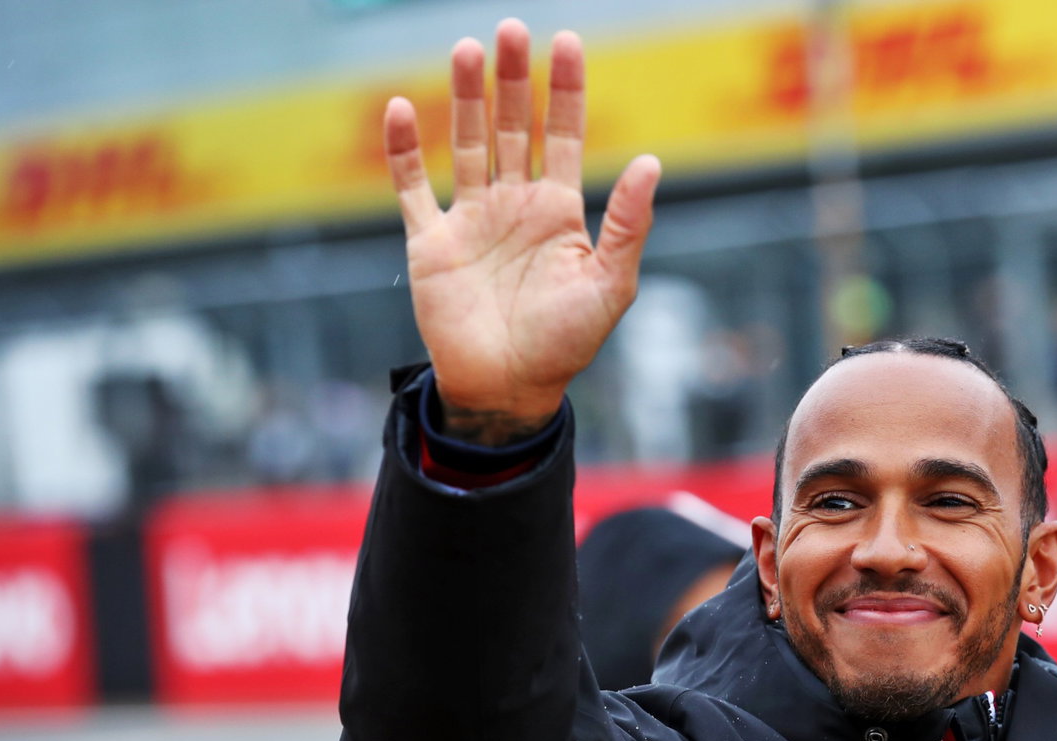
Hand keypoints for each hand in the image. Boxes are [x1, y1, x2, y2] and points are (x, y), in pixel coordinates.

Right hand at [385, 19, 660, 443]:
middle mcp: (515, 205)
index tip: (567, 41)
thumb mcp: (610, 284)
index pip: (566, 136)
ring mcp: (471, 220)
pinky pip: (411, 188)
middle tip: (512, 30)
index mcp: (559, 212)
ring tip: (468, 49)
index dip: (567, 91)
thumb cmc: (565, 344)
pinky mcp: (430, 243)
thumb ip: (626, 224)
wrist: (508, 389)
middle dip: (515, 80)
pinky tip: (402, 108)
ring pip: (467, 144)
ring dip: (467, 99)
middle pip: (515, 127)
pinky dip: (403, 151)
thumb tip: (654, 162)